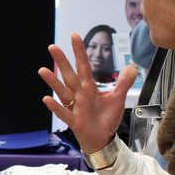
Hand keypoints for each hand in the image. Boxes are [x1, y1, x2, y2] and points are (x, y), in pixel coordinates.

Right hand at [37, 33, 136, 152]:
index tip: (75, 36)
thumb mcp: (118, 98)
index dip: (80, 51)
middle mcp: (79, 94)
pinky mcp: (74, 120)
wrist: (102, 138)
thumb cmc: (106, 118)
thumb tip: (131, 66)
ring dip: (53, 81)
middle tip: (52, 46)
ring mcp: (75, 107)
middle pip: (70, 75)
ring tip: (43, 70)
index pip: (84, 66)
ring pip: (62, 91)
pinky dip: (55, 106)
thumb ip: (123, 83)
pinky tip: (46, 98)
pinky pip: (63, 113)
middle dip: (62, 61)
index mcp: (89, 87)